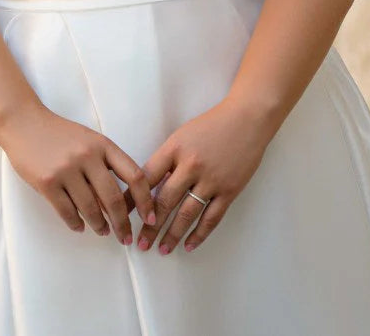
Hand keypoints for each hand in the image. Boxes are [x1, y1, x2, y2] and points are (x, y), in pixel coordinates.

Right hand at [0, 101, 156, 245]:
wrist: (25, 123)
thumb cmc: (60, 134)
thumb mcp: (89, 141)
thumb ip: (105, 164)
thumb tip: (121, 202)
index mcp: (103, 145)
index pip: (134, 175)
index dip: (145, 200)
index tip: (149, 218)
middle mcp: (87, 157)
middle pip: (114, 198)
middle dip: (123, 224)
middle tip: (126, 238)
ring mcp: (66, 170)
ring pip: (90, 209)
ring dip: (100, 225)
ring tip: (104, 231)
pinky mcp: (47, 183)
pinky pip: (67, 212)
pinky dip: (76, 223)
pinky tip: (81, 227)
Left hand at [126, 97, 270, 254]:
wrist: (247, 119)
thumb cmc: (212, 125)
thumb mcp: (182, 135)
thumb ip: (168, 159)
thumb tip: (151, 187)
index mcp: (175, 148)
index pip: (147, 177)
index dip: (133, 198)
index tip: (122, 215)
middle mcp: (191, 165)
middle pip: (165, 200)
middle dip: (150, 225)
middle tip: (141, 242)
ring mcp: (211, 179)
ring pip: (186, 214)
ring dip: (172, 235)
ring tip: (162, 249)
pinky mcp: (229, 190)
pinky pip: (211, 218)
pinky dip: (199, 234)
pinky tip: (189, 245)